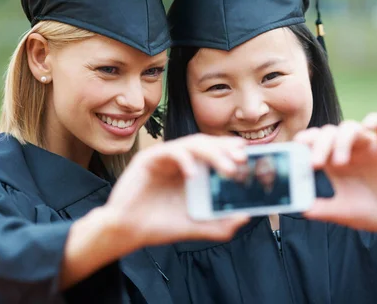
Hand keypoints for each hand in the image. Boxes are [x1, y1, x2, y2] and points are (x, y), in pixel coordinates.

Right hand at [103, 134, 249, 250]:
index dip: (231, 150)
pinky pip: (170, 151)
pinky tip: (193, 174)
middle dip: (226, 149)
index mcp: (192, 172)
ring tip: (228, 168)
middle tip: (242, 159)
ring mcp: (164, 158)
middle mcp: (180, 161)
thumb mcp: (196, 226)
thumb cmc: (159, 226)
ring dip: (213, 153)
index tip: (249, 155)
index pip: (215, 152)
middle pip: (206, 144)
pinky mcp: (148, 159)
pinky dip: (184, 160)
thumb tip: (245, 217)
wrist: (128, 232)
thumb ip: (220, 225)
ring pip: (192, 144)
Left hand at [295, 114, 376, 236]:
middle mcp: (347, 150)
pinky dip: (374, 121)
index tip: (295, 153)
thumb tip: (300, 209)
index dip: (302, 142)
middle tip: (314, 165)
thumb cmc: (368, 211)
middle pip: (327, 133)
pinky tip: (368, 126)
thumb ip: (322, 209)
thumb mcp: (342, 212)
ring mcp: (367, 147)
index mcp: (331, 161)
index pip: (312, 141)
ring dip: (340, 140)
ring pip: (349, 127)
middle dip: (317, 144)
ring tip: (339, 162)